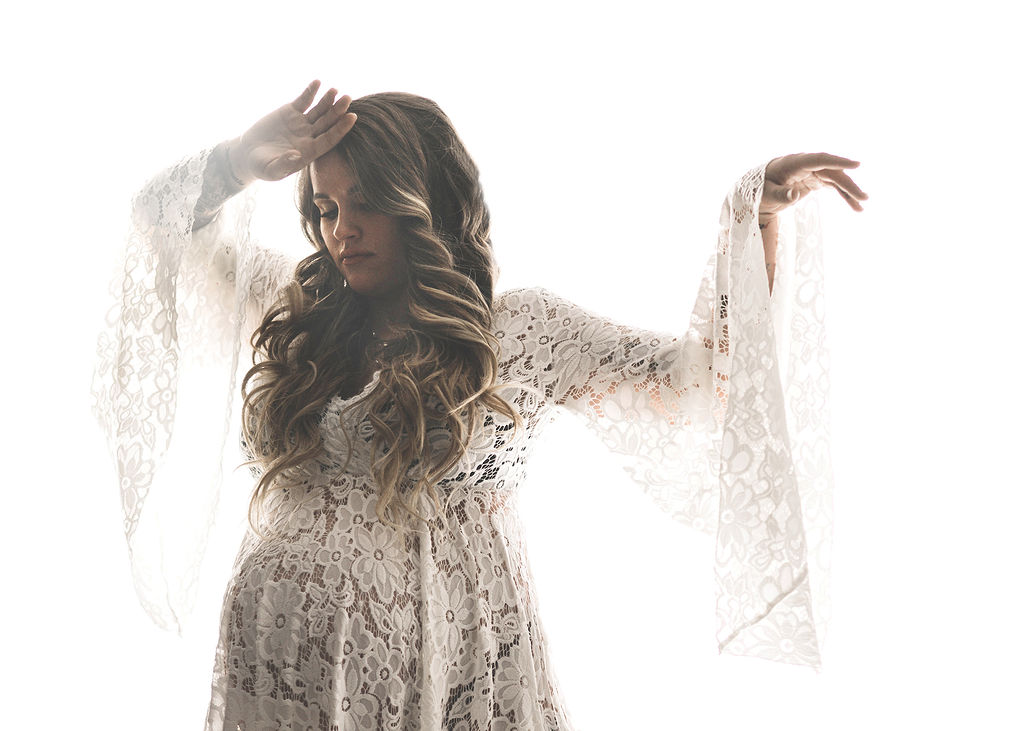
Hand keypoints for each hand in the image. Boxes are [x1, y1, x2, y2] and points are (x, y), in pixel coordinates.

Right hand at [226, 80, 356, 183]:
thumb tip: (296, 155)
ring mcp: (301, 123)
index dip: (341, 128)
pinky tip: (317, 82)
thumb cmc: (261, 167)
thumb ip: (284, 164)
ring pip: (318, 110)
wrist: (248, 154)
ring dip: (327, 100)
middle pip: (328, 122)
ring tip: (335, 90)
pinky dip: (310, 92)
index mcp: (310, 151)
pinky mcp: (290, 112)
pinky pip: (303, 100)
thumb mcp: (271, 170)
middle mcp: (309, 136)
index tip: (352, 117)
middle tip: (348, 98)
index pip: (330, 139)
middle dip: (338, 111)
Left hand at [759, 152, 867, 222]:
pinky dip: (843, 195)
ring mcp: (812, 171)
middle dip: (848, 184)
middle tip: (863, 197)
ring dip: (849, 192)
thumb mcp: (766, 194)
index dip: (838, 162)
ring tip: (861, 206)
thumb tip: (794, 195)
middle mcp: (806, 164)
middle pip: (832, 172)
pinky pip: (833, 186)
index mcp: (794, 163)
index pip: (820, 160)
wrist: (757, 191)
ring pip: (836, 179)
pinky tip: (854, 206)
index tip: (856, 165)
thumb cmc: (759, 190)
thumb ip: (780, 195)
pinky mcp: (814, 180)